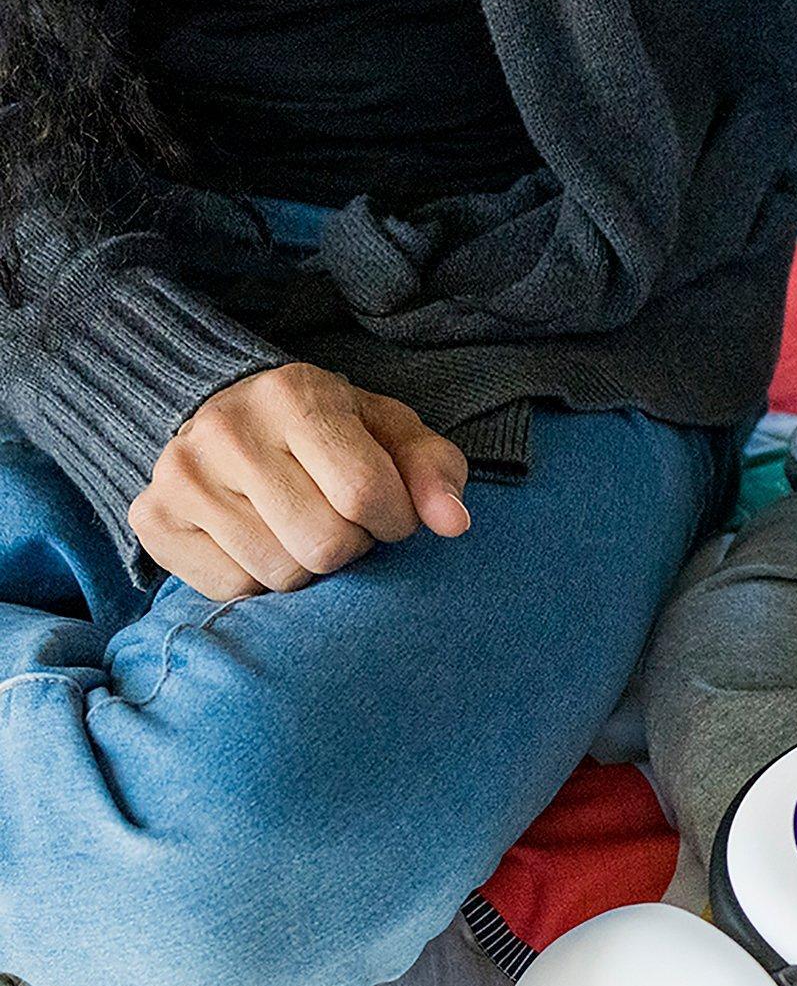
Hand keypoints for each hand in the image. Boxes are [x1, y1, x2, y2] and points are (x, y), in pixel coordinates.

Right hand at [131, 362, 472, 603]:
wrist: (227, 417)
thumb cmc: (329, 432)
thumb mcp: (389, 433)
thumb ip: (433, 470)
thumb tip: (452, 523)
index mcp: (293, 396)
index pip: (364, 493)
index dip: (395, 520)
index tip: (390, 513)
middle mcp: (227, 431)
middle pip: (324, 545)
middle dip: (353, 546)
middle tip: (342, 521)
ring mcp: (181, 476)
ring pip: (280, 574)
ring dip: (309, 567)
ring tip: (302, 529)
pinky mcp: (154, 519)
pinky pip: (234, 590)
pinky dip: (262, 580)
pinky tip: (262, 541)